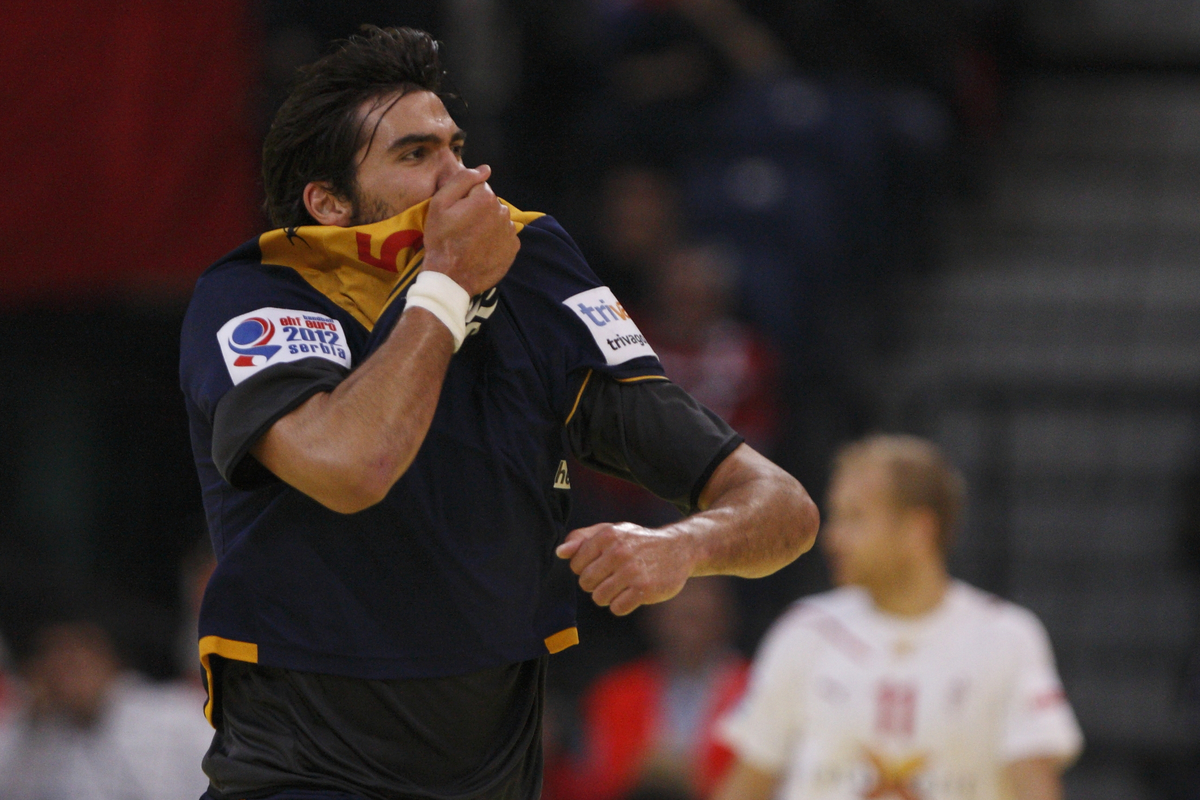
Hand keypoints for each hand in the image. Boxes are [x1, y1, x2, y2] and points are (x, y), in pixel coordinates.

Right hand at [423, 164, 519, 296]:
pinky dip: (495, 240)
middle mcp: (503, 212)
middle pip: (490, 203)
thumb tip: (485, 169)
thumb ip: (462, 180)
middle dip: (478, 210)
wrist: (451, 278)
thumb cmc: (441, 240)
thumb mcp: (439, 204)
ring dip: (488, 225)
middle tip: (462, 228)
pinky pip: (505, 236)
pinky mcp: (513, 248)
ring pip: (498, 219)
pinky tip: (482, 249)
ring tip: (471, 240)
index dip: (465, 198)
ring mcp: (510, 231)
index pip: (479, 187)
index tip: (457, 213)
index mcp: (485, 198)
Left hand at [556, 522, 696, 615]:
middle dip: (595, 584)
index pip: (575, 564)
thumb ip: (583, 539)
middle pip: (585, 583)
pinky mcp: (644, 589)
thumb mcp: (612, 531)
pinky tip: (632, 594)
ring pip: (599, 598)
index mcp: (607, 535)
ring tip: (621, 585)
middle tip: (611, 576)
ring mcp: (632, 571)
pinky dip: (621, 605)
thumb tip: (560, 552)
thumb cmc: (639, 541)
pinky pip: (617, 608)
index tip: (600, 565)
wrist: (679, 548)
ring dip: (608, 596)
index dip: (585, 568)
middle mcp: (618, 551)